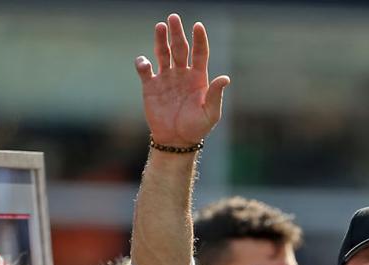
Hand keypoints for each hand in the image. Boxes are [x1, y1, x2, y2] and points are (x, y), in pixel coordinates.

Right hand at [135, 15, 229, 146]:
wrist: (176, 141)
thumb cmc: (196, 128)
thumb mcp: (210, 114)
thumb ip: (216, 95)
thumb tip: (225, 78)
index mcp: (198, 78)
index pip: (200, 53)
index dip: (199, 39)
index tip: (198, 26)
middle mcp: (182, 74)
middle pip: (180, 48)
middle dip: (177, 33)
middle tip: (173, 18)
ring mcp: (166, 78)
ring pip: (162, 53)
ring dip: (160, 39)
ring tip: (160, 26)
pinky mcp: (151, 86)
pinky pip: (145, 70)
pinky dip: (143, 64)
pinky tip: (144, 62)